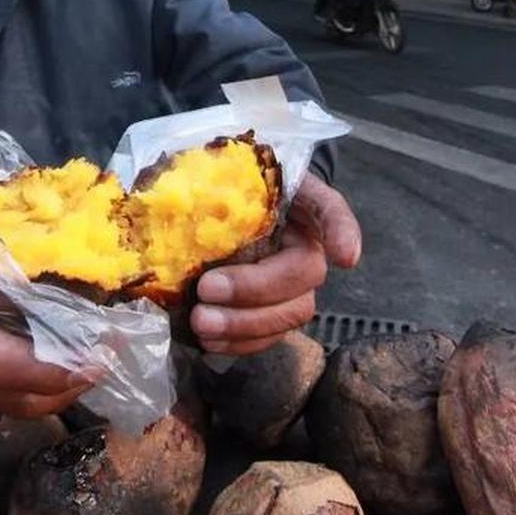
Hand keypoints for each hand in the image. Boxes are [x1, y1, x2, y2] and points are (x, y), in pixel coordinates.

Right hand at [0, 196, 93, 416]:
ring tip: (105, 359)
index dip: (34, 361)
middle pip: (1, 389)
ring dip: (60, 389)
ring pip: (6, 403)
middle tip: (113, 353)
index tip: (87, 354)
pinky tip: (76, 363)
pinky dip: (43, 388)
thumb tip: (23, 179)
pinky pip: (2, 400)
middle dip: (63, 379)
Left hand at [190, 174, 361, 355]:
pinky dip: (241, 343)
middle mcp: (305, 240)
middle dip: (258, 287)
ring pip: (293, 311)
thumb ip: (203, 180)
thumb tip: (170, 202)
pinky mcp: (275, 310)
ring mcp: (294, 281)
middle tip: (207, 289)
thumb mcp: (210, 171)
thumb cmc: (215, 186)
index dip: (341, 231)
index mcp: (295, 198)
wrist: (212, 208)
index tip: (344, 256)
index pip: (328, 207)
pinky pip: (272, 335)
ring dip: (247, 324)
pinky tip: (210, 341)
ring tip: (202, 323)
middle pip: (305, 272)